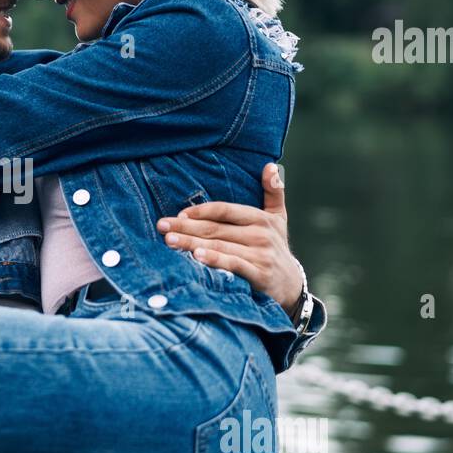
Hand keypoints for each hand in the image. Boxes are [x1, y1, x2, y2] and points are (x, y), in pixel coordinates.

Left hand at [155, 162, 303, 311]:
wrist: (291, 286)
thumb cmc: (275, 247)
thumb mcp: (279, 218)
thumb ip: (274, 191)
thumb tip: (269, 165)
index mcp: (261, 218)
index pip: (225, 210)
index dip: (201, 211)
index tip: (179, 214)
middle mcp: (260, 234)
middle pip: (216, 228)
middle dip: (186, 227)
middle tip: (162, 226)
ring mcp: (260, 255)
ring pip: (220, 246)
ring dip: (192, 243)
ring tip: (169, 241)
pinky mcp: (259, 274)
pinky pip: (233, 265)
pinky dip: (215, 260)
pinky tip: (197, 257)